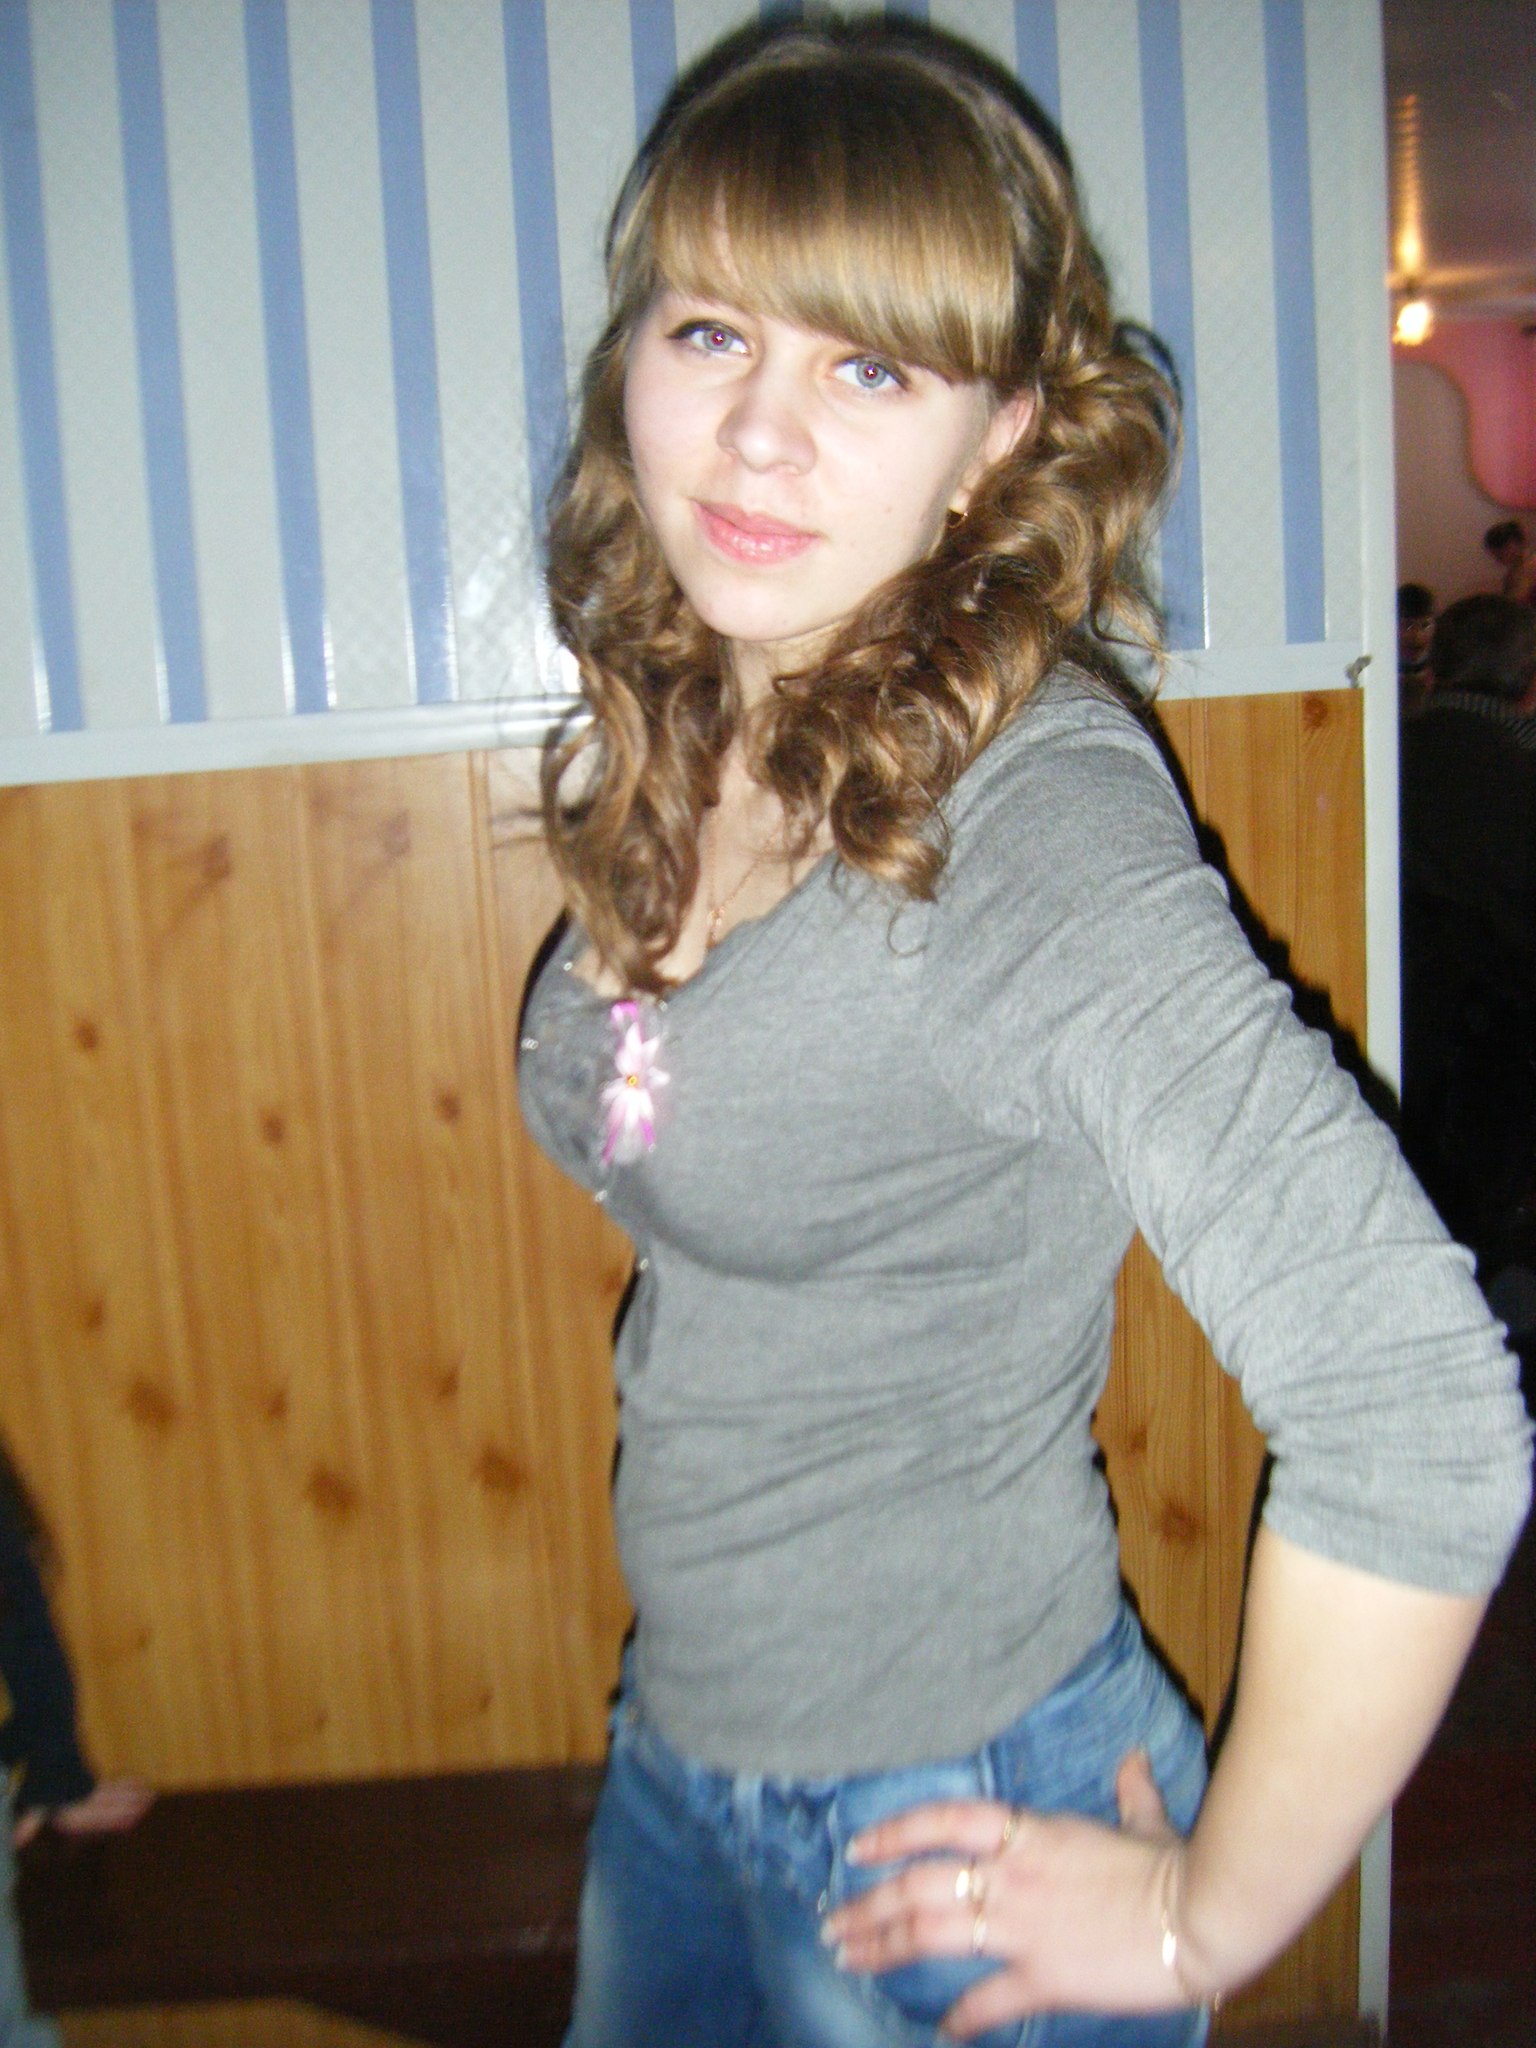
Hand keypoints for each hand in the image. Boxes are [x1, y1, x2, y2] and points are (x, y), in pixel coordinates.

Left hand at [821, 1750, 1200, 2039]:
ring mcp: (1023, 1927)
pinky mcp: (1045, 1977)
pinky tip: (940, 2033)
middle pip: (919, 1884)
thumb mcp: (1146, 1821)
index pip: (942, 1820)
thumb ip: (1131, 1793)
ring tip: (848, 1959)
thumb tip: (1134, 1760)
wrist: (1201, 1914)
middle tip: (833, 1924)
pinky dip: (962, 2020)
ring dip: (884, 1946)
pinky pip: (989, 2000)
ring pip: (932, 1934)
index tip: (856, 1847)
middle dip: (869, 1905)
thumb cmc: (1174, 1863)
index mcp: (1029, 1832)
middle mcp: (1012, 1875)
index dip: (894, 1831)